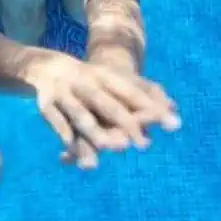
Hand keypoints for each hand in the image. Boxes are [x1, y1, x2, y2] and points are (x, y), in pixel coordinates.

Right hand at [28, 54, 178, 168]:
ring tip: (113, 149)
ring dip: (95, 133)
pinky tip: (70, 155)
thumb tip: (174, 107)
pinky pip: (57, 122)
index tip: (174, 125)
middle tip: (144, 145)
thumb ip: (144, 93)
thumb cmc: (91, 79)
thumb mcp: (113, 80)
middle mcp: (85, 82)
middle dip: (126, 123)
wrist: (47, 66)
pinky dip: (64, 135)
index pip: (132, 92)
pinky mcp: (46, 104)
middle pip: (108, 104)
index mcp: (105, 75)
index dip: (152, 108)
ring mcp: (65, 92)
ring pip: (81, 114)